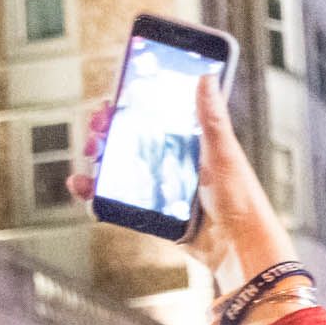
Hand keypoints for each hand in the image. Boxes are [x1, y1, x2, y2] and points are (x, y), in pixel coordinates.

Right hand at [71, 80, 296, 299]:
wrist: (239, 248)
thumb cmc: (242, 199)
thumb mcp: (224, 153)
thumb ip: (211, 118)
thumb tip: (207, 76)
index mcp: (196, 142)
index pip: (159, 115)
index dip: (135, 105)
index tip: (114, 98)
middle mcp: (179, 161)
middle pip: (136, 138)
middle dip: (111, 130)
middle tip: (98, 127)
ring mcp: (166, 187)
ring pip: (125, 167)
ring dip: (101, 158)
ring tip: (90, 153)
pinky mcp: (157, 213)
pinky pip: (122, 199)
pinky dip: (99, 192)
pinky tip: (83, 185)